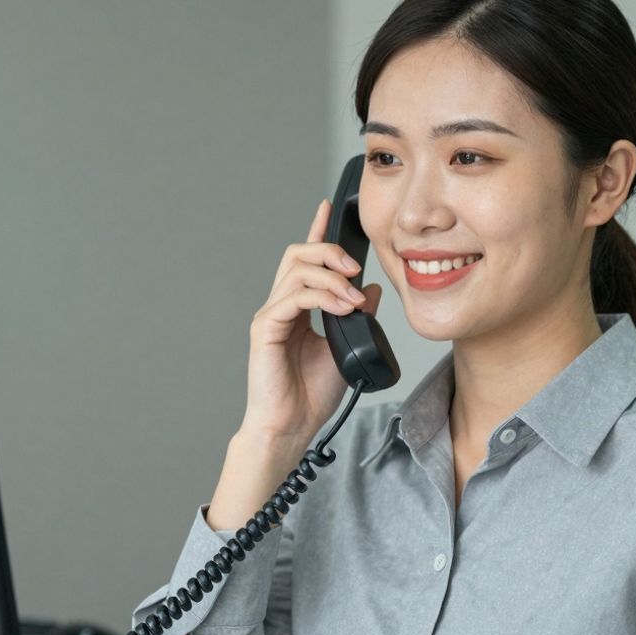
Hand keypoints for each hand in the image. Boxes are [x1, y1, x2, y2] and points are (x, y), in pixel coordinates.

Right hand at [239, 199, 382, 448]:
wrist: (291, 427)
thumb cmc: (312, 395)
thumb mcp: (347, 346)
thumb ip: (357, 316)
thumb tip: (370, 288)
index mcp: (299, 308)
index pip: (307, 260)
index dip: (317, 231)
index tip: (329, 207)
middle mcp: (281, 305)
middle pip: (298, 254)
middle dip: (328, 250)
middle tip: (355, 266)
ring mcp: (271, 315)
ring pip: (296, 270)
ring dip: (330, 277)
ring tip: (353, 297)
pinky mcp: (265, 328)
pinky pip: (293, 297)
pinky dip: (321, 297)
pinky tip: (340, 308)